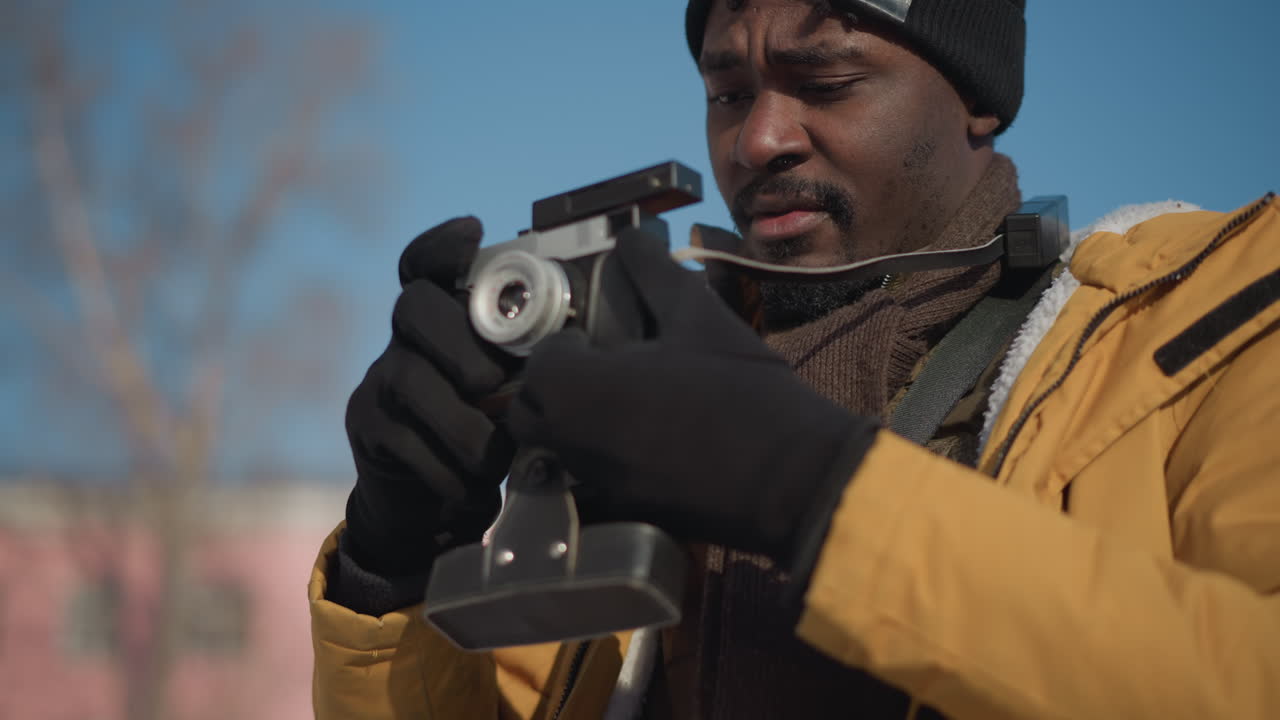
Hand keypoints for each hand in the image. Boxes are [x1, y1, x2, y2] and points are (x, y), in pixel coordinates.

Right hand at [344, 217, 517, 576]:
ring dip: (461, 420)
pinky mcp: (367, 431)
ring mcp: (380, 383)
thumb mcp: (514, 397)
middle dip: (459, 341)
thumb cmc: (491, 437)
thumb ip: (531, 367)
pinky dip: (446, 468)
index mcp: (448, 320)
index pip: (429, 263)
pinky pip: (401, 440)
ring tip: (496, 454)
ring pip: (406, 377)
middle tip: (493, 382)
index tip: (474, 231)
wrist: (434, 509)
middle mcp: (406, 339)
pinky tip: (473, 488)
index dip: (444, 243)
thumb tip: (583, 358)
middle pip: (413, 305)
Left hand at [507, 232, 876, 567]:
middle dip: (552, 390)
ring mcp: (598, 484)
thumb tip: (631, 237)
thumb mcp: (699, 317)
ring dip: (573, 426)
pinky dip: (600, 465)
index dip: (564, 346)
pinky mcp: (625, 513)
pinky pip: (590, 485)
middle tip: (597, 371)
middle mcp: (575, 443)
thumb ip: (654, 274)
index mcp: (583, 391)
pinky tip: (643, 448)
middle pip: (531, 415)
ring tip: (621, 406)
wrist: (792, 474)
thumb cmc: (743, 388)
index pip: (541, 363)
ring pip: (558, 452)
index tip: (593, 338)